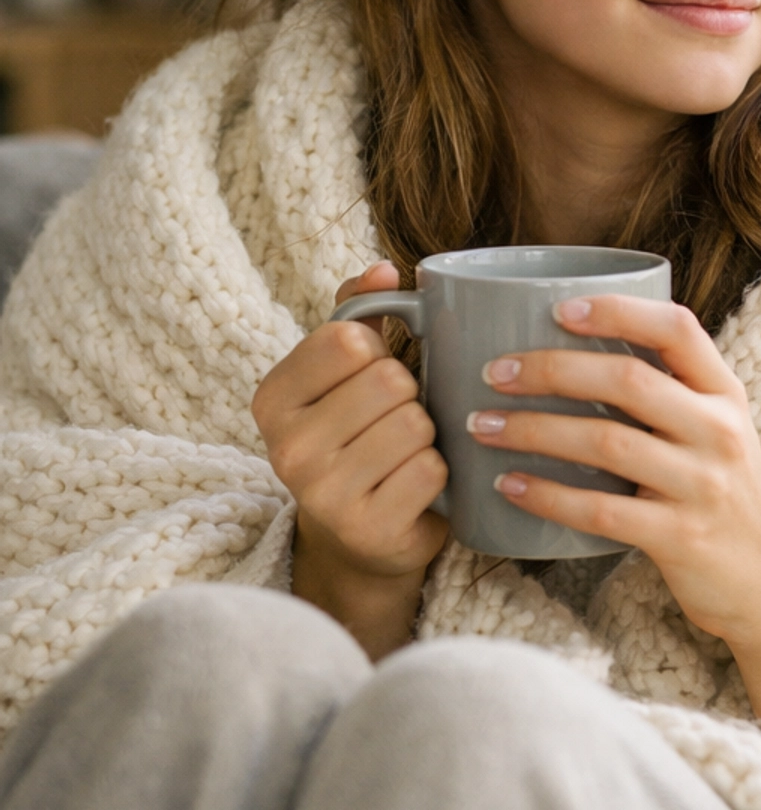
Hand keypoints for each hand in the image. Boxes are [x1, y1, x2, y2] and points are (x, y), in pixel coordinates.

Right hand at [252, 261, 447, 658]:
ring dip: (427, 437)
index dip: (378, 354)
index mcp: (272, 398)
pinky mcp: (366, 529)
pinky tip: (415, 488)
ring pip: (414, 424)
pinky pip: (430, 469)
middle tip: (392, 425)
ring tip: (402, 456)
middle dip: (408, 398)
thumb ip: (356, 314)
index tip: (367, 382)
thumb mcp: (343, 375)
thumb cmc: (357, 439)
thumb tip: (385, 269)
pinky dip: (439, 474)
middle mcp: (284, 448)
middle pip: (388, 381)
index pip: (350, 339)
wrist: (360, 540)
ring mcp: (321, 494)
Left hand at [467, 296, 760, 777]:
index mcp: (725, 395)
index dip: (617, 312)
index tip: (559, 309)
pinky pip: (600, 509)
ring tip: (483, 426)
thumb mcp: (718, 435)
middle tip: (495, 372)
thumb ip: (670, 396)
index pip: (676, 329)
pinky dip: (547, 494)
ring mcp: (702, 485)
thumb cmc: (726, 500)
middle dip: (550, 370)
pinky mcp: (681, 537)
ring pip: (605, 441)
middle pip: (627, 380)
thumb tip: (573, 354)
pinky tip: (510, 485)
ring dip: (533, 430)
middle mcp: (720, 431)